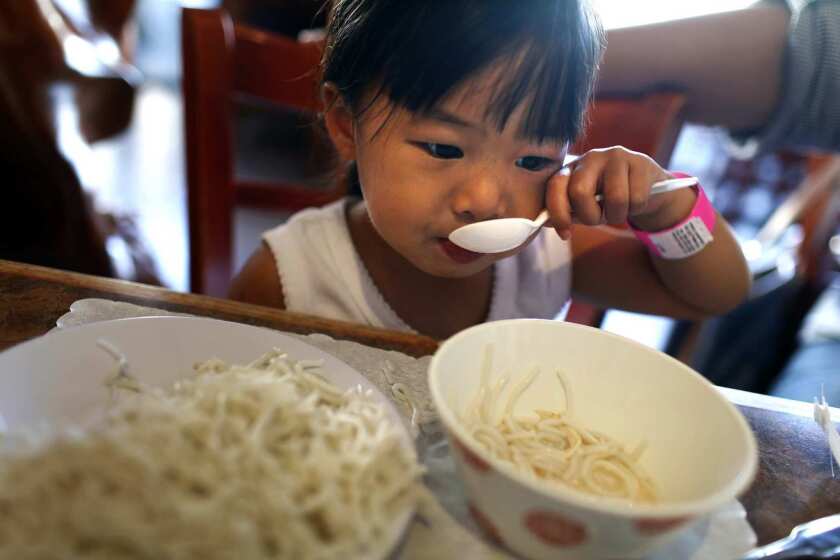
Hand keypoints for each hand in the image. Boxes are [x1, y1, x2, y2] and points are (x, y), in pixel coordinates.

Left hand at [545, 146, 696, 239]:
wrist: (645, 186)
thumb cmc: (608, 199)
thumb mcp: (585, 205)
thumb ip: (568, 212)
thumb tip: (548, 222)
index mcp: (572, 168)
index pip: (555, 186)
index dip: (558, 213)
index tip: (566, 234)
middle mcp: (590, 158)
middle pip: (580, 192)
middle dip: (590, 216)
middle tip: (600, 218)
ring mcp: (615, 156)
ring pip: (615, 198)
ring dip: (617, 216)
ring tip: (619, 210)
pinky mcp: (639, 162)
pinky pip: (636, 198)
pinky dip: (636, 209)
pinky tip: (635, 201)